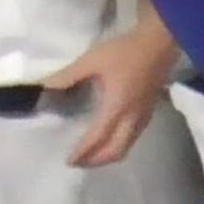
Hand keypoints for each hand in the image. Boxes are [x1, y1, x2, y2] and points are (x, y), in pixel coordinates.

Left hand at [43, 24, 178, 166]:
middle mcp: (132, 117)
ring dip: (108, 155)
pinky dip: (120, 145)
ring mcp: (143, 115)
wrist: (159, 41)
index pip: (97, 138)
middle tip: (78, 161)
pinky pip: (134, 138)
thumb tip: (44, 87)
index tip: (68, 159)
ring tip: (92, 154)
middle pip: (115, 151)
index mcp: (117, 106)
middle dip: (96, 161)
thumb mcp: (92, 59)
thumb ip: (68, 75)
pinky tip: (111, 136)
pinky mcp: (150, 110)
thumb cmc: (125, 50)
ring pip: (127, 147)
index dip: (83, 152)